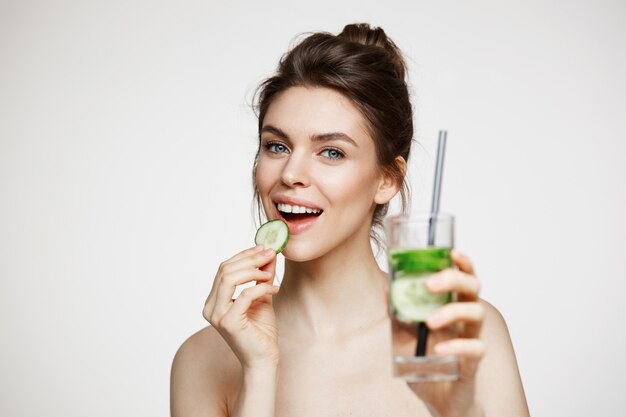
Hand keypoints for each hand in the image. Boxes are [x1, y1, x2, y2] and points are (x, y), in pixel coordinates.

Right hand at [203, 245, 280, 370]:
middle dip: (249, 258)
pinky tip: (274, 289)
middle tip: (270, 253)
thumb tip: (268, 253)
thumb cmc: (261, 330)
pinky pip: (245, 295)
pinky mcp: (229, 322)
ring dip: (252, 270)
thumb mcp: (262, 296)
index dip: (243, 255)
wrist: (264, 358)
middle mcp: (210, 307)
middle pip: (225, 270)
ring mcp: (217, 315)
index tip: (263, 248)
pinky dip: (261, 287)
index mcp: (214, 300)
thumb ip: (262, 276)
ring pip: (228, 278)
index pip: (224, 269)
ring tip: (269, 273)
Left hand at [409, 250, 485, 416]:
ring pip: (476, 314)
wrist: (436, 399)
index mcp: (451, 307)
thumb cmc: (424, 363)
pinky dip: (457, 346)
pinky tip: (439, 349)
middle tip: (431, 284)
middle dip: (454, 279)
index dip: (462, 262)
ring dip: (452, 313)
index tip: (451, 252)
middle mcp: (464, 320)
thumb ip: (397, 314)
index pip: (462, 277)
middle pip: (473, 288)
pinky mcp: (472, 363)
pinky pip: (475, 349)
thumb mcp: (402, 336)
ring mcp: (471, 339)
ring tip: (430, 322)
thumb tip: (388, 288)